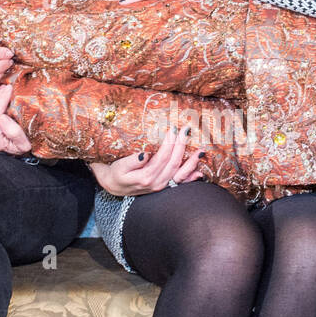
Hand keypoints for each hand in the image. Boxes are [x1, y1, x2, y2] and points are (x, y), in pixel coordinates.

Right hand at [88, 126, 203, 195]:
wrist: (113, 187)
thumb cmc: (116, 174)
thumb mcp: (119, 167)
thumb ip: (132, 161)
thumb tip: (145, 154)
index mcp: (146, 177)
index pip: (162, 157)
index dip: (169, 143)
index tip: (174, 129)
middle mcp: (156, 183)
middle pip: (173, 163)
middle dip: (181, 145)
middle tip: (186, 130)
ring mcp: (162, 186)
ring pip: (180, 174)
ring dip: (192, 162)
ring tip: (201, 151)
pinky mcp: (164, 187)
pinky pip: (179, 183)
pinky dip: (190, 178)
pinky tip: (200, 173)